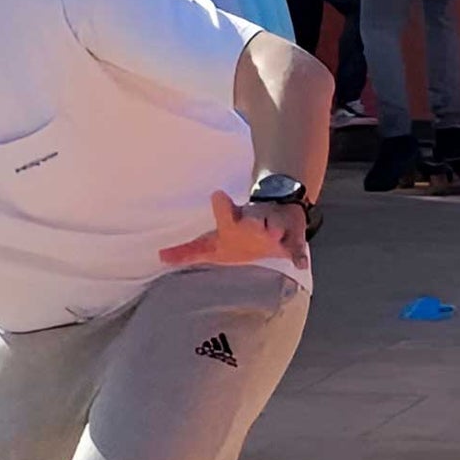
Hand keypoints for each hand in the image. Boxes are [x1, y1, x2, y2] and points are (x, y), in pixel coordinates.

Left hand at [159, 191, 308, 270]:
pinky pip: (297, 247)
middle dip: (250, 220)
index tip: (218, 195)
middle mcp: (254, 222)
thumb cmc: (239, 235)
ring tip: (274, 235)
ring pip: (275, 226)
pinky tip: (299, 264)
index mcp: (233, 224)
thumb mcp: (213, 245)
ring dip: (274, 229)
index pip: (226, 214)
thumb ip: (189, 252)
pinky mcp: (292, 239)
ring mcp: (275, 228)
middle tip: (247, 221)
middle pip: (252, 220)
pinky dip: (298, 255)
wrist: (274, 219)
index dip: (223, 207)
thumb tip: (160, 257)